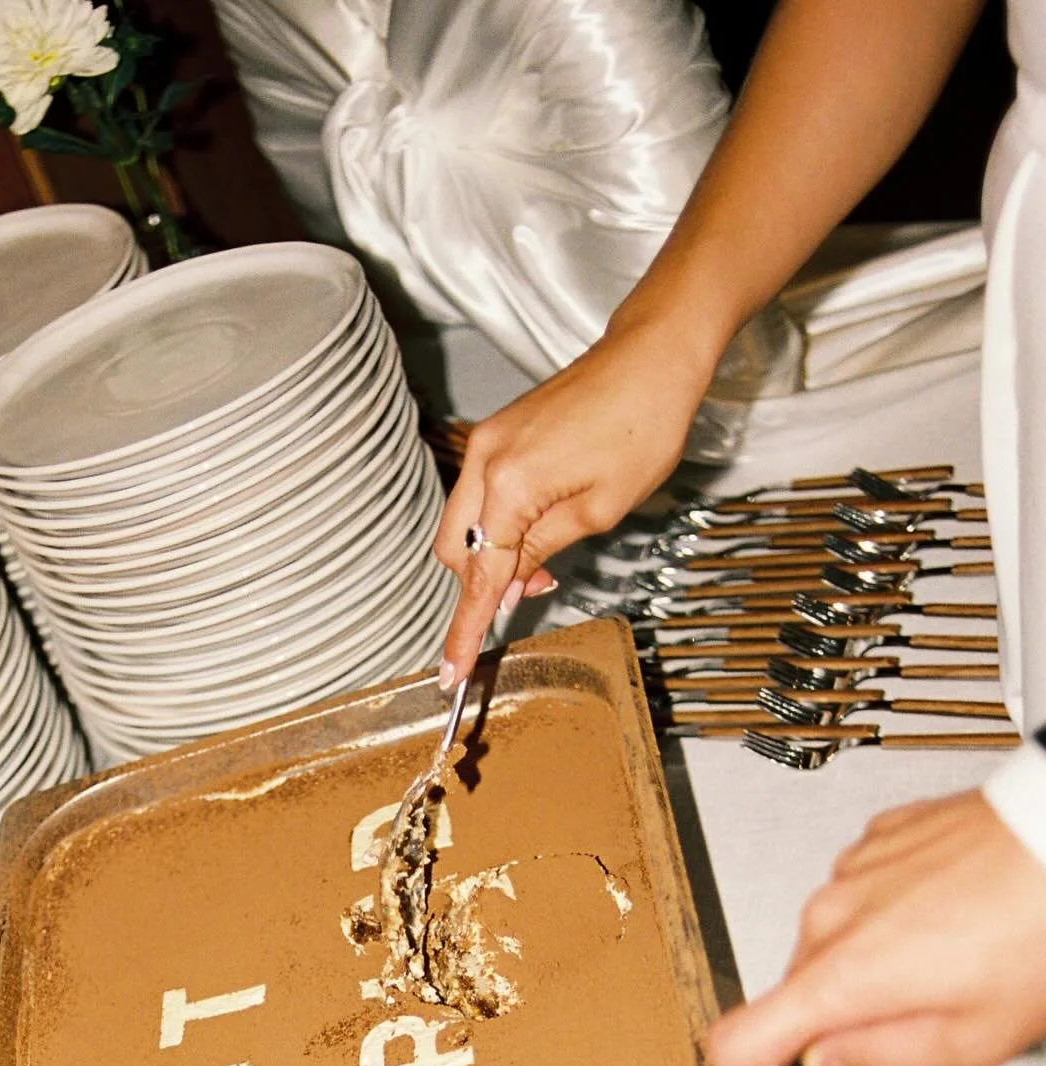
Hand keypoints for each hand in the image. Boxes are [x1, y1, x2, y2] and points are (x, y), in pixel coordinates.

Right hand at [433, 309, 716, 685]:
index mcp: (509, 485)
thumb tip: (504, 587)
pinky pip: (478, 496)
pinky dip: (497, 523)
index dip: (465, 628)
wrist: (651, 357)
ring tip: (544, 561)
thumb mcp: (599, 510)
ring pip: (462, 524)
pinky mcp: (496, 433)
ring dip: (492, 553)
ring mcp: (486, 443)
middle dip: (480, 583)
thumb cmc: (642, 427)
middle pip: (454, 551)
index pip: (479, 575)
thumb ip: (541, 552)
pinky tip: (537, 526)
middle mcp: (484, 461)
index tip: (449, 672)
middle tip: (531, 593)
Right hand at [708, 791, 1045, 1065]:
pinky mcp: (878, 838)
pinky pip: (864, 894)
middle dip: (841, 1020)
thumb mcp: (978, 1036)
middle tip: (922, 1022)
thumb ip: (885, 1057)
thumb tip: (831, 1060)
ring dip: (872, 965)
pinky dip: (893, 916)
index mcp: (844, 976)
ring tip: (955, 958)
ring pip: (833, 943)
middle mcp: (830, 917)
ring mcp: (851, 870)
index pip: (742, 1044)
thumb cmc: (1040, 927)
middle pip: (800, 993)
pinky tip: (951, 917)